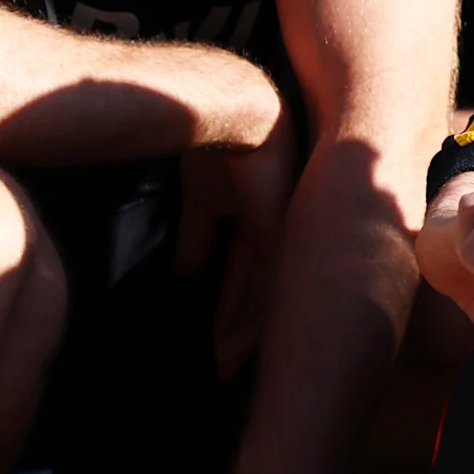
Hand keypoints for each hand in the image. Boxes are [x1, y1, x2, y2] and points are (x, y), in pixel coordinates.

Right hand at [178, 105, 298, 377]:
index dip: (238, 308)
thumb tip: (185, 272)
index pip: (255, 273)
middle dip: (246, 330)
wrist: (217, 105)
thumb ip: (199, 233)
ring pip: (272, 293)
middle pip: (269, 289)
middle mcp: (288, 223)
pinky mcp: (281, 224)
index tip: (221, 344)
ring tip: (224, 365)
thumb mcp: (199, 196)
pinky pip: (271, 281)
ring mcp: (289, 225)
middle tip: (224, 368)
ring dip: (246, 332)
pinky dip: (253, 317)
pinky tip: (236, 345)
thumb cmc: (207, 139)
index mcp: (270, 214)